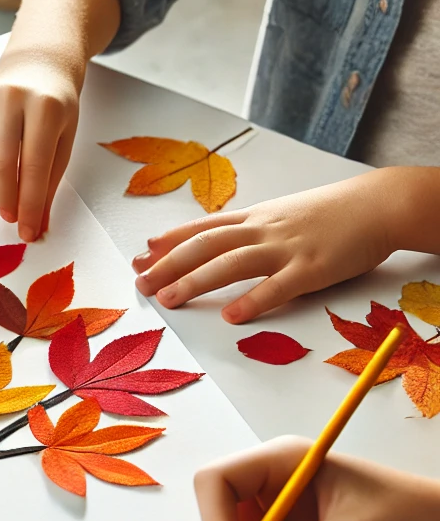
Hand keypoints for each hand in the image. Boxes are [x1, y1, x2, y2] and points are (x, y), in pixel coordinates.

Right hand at [0, 53, 79, 242]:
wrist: (38, 68)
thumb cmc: (54, 111)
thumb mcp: (63, 142)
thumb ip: (48, 185)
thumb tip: (37, 229)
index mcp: (45, 108)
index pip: (34, 167)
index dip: (30, 206)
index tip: (27, 232)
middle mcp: (11, 98)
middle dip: (4, 199)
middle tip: (9, 215)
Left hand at [132, 168, 400, 322]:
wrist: (379, 204)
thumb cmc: (329, 213)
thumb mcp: (281, 214)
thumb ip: (249, 230)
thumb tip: (215, 244)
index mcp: (254, 218)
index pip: (202, 228)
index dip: (169, 241)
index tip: (141, 254)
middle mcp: (262, 230)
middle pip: (205, 246)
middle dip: (168, 265)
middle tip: (140, 283)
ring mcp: (285, 248)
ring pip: (231, 263)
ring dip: (196, 281)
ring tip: (168, 300)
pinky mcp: (311, 269)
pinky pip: (277, 287)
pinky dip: (252, 301)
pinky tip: (231, 315)